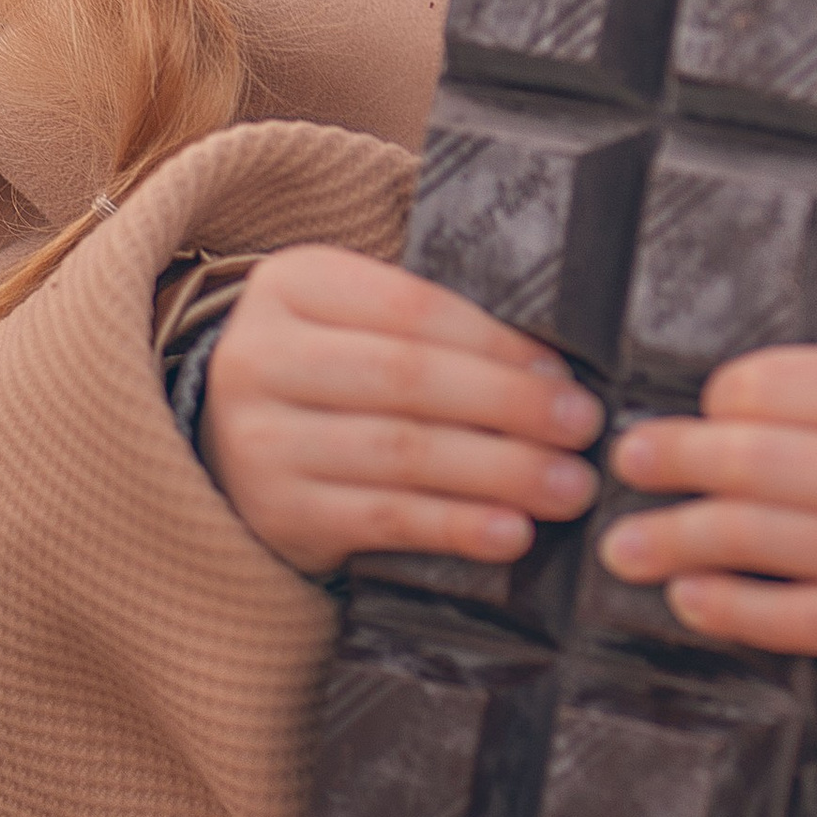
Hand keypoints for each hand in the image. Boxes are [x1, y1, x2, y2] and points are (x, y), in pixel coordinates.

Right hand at [198, 245, 603, 581]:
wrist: (234, 446)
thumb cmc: (331, 376)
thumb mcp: (357, 324)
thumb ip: (433, 331)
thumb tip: (553, 372)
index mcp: (293, 284)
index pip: (411, 307)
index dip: (495, 343)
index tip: (562, 372)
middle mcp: (260, 357)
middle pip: (407, 378)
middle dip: (509, 405)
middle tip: (582, 428)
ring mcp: (259, 440)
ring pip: (401, 452)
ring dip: (499, 471)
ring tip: (567, 487)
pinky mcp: (275, 513)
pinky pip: (383, 519)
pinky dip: (456, 527)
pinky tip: (512, 532)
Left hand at [599, 322, 816, 675]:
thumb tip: (748, 383)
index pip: (782, 386)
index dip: (726, 394)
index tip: (705, 404)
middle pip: (754, 462)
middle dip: (677, 458)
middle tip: (627, 459)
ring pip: (754, 540)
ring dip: (675, 539)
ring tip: (623, 544)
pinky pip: (786, 619)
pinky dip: (728, 608)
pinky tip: (687, 595)